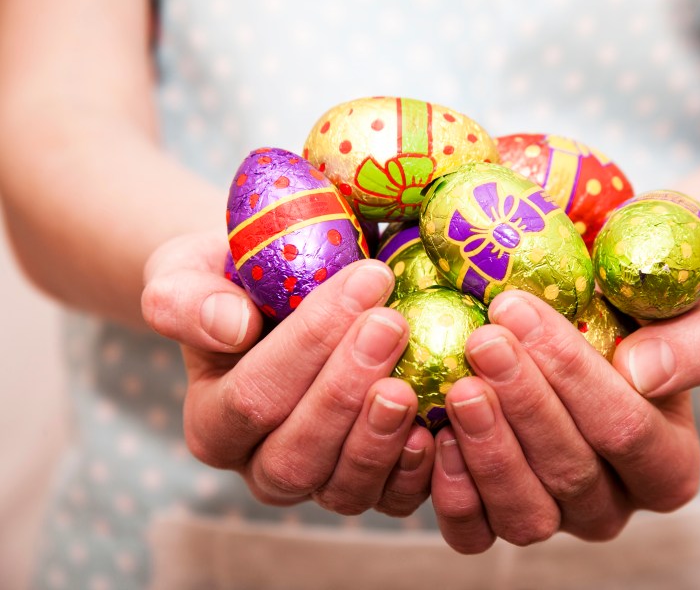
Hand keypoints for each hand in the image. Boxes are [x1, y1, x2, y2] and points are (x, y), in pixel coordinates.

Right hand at [141, 231, 434, 516]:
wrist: (286, 298)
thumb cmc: (238, 282)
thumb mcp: (191, 272)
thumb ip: (187, 299)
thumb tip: (230, 327)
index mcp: (212, 422)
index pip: (252, 397)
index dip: (308, 344)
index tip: (365, 280)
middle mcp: (260, 466)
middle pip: (295, 455)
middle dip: (346, 390)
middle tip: (391, 324)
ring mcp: (318, 483)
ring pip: (342, 488)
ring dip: (379, 437)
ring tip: (410, 382)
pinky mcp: (371, 488)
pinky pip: (392, 501)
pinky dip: (417, 472)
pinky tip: (438, 425)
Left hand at [430, 290, 699, 552]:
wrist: (593, 329)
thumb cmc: (641, 317)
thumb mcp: (688, 313)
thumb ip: (690, 343)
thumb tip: (643, 373)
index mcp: (670, 464)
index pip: (626, 429)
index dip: (572, 373)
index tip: (519, 310)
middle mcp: (616, 504)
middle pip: (571, 471)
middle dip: (523, 401)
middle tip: (484, 340)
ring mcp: (557, 519)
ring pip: (526, 513)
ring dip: (489, 448)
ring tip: (461, 386)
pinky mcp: (499, 523)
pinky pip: (475, 533)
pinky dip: (453, 493)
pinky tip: (438, 434)